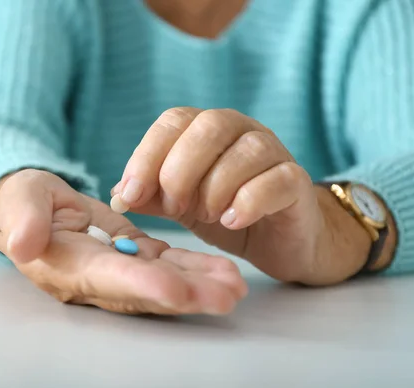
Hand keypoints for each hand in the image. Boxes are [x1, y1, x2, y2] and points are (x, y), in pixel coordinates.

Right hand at [0, 169, 247, 314]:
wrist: (34, 208)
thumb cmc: (21, 203)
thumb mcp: (18, 203)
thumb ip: (23, 220)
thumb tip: (23, 243)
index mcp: (68, 267)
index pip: (107, 278)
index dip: (140, 284)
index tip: (175, 289)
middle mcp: (98, 279)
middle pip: (146, 290)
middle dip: (186, 295)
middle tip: (226, 295)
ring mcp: (120, 269)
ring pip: (163, 281)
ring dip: (200, 285)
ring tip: (236, 286)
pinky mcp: (134, 256)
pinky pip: (167, 264)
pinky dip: (195, 268)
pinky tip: (224, 270)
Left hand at [112, 108, 373, 284]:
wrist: (277, 240)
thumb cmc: (224, 214)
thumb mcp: (179, 205)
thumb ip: (151, 196)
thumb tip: (118, 193)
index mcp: (207, 130)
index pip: (173, 121)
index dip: (147, 155)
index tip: (130, 193)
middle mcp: (241, 131)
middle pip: (208, 127)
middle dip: (180, 170)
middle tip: (174, 207)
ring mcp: (274, 153)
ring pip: (245, 152)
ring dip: (215, 188)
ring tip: (206, 216)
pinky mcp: (295, 182)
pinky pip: (276, 181)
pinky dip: (248, 201)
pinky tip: (231, 221)